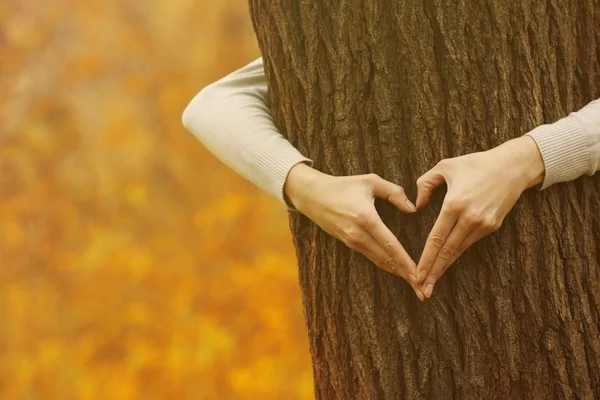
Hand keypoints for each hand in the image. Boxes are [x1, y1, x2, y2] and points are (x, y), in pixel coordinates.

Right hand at [285, 163, 424, 299]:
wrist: (312, 196)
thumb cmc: (342, 185)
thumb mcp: (370, 181)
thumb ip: (394, 192)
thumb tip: (412, 208)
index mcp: (366, 218)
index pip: (390, 245)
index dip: (406, 262)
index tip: (419, 275)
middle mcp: (358, 234)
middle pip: (386, 259)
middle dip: (406, 275)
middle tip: (423, 289)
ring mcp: (352, 241)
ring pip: (379, 261)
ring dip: (397, 273)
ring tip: (414, 284)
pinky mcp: (348, 243)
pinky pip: (371, 257)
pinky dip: (386, 265)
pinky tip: (397, 270)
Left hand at [414, 136, 544, 297]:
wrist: (513, 166)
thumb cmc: (475, 164)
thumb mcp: (445, 166)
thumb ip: (425, 184)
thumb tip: (417, 206)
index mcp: (454, 204)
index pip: (436, 238)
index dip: (426, 259)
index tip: (416, 274)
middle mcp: (469, 218)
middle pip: (447, 252)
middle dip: (433, 273)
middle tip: (421, 291)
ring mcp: (483, 224)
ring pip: (458, 251)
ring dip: (444, 268)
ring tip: (431, 284)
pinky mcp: (492, 226)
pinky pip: (469, 243)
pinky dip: (456, 255)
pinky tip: (446, 264)